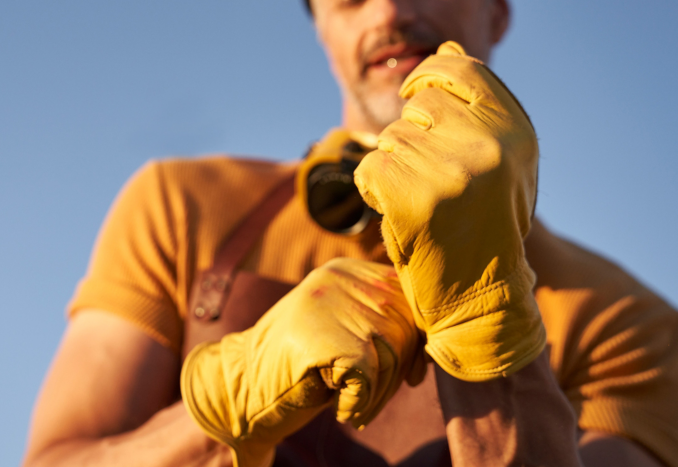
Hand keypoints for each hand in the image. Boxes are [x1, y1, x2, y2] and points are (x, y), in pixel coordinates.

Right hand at [181, 258, 423, 466]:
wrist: (242, 387)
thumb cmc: (302, 365)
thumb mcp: (344, 327)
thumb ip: (382, 319)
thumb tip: (437, 341)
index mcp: (346, 270)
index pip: (408, 298)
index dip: (417, 340)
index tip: (410, 374)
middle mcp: (337, 279)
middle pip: (405, 326)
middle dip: (399, 371)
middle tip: (372, 397)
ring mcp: (327, 304)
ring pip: (391, 353)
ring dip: (380, 393)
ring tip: (353, 404)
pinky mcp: (322, 337)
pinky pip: (368, 377)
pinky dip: (360, 403)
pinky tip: (341, 409)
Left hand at [354, 41, 545, 381]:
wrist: (479, 297)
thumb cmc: (484, 223)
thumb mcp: (496, 159)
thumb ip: (474, 104)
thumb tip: (448, 46)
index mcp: (516, 130)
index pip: (460, 68)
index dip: (429, 73)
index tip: (414, 93)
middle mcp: (491, 143)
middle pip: (420, 102)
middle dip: (413, 132)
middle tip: (430, 177)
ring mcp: (452, 169)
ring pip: (391, 138)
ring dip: (394, 166)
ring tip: (422, 201)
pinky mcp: (413, 195)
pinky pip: (369, 167)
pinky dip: (372, 189)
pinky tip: (398, 214)